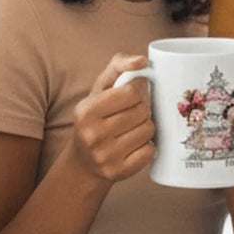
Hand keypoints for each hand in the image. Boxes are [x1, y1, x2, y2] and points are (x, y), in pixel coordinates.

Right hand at [70, 54, 156, 182]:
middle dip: (142, 109)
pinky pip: (150, 151)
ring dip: (145, 127)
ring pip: (148, 130)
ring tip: (131, 129)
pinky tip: (134, 146)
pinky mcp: (118, 172)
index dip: (139, 90)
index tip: (134, 93)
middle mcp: (93, 135)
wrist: (83, 163)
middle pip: (142, 111)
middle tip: (132, 114)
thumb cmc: (96, 119)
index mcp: (87, 111)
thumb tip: (142, 61)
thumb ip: (118, 66)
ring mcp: (105, 156)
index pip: (131, 92)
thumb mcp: (99, 90)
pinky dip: (147, 147)